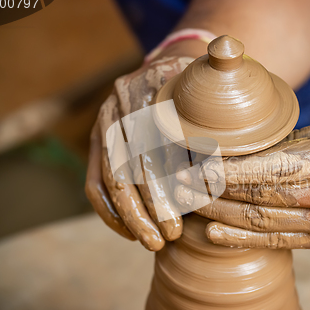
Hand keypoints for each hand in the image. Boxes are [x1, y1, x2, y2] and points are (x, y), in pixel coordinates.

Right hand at [85, 56, 193, 250]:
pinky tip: (128, 233)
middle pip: (130, 163)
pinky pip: (94, 182)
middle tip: (167, 238)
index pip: (156, 144)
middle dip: (149, 207)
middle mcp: (123, 100)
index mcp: (153, 85)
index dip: (169, 183)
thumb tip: (214, 180)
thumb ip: (210, 130)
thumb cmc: (199, 93)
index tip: (185, 215)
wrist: (170, 67)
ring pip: (110, 176)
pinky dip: (109, 211)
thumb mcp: (210, 98)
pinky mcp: (96, 137)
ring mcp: (105, 118)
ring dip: (129, 215)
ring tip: (150, 243)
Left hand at [174, 110, 309, 249]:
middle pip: (258, 201)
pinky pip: (287, 242)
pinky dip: (249, 238)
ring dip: (222, 217)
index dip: (225, 168)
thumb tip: (261, 150)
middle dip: (213, 192)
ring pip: (265, 226)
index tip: (195, 162)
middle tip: (179, 184)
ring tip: (189, 209)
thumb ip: (303, 141)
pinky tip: (219, 232)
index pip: (265, 169)